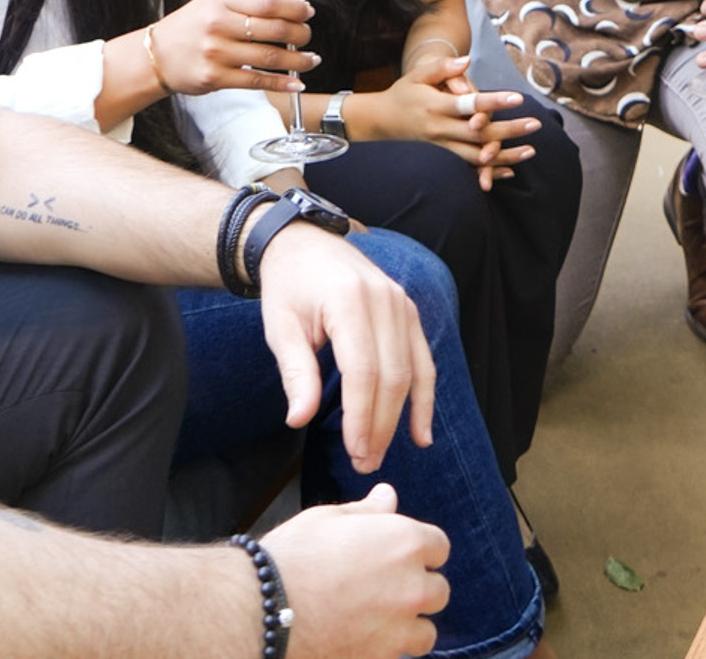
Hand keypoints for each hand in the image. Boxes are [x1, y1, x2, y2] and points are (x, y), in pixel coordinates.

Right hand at [148, 0, 314, 97]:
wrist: (156, 54)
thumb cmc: (191, 27)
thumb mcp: (214, 3)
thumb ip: (246, 4)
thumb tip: (289, 9)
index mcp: (222, 1)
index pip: (268, 3)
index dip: (294, 8)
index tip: (308, 12)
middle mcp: (219, 25)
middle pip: (274, 29)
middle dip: (300, 34)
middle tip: (308, 37)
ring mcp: (216, 52)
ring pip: (270, 57)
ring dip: (298, 60)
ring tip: (311, 60)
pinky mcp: (215, 77)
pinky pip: (257, 81)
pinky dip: (281, 83)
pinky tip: (296, 84)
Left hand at [255, 227, 435, 472]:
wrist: (305, 244)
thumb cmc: (289, 287)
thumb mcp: (281, 327)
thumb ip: (295, 372)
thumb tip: (298, 420)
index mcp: (349, 301)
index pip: (362, 370)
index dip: (361, 415)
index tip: (354, 450)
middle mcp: (384, 300)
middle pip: (391, 376)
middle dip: (380, 425)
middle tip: (364, 462)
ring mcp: (402, 304)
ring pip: (411, 372)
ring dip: (401, 419)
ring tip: (381, 453)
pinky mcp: (409, 312)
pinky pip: (423, 360)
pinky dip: (425, 397)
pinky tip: (420, 433)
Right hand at [263, 485, 449, 658]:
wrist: (264, 606)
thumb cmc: (294, 556)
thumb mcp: (329, 519)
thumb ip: (368, 511)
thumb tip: (388, 496)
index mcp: (404, 541)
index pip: (439, 546)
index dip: (419, 549)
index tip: (398, 555)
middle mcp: (412, 584)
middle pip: (439, 589)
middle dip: (417, 587)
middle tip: (384, 587)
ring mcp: (399, 625)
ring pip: (427, 630)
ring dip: (410, 624)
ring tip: (380, 618)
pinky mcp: (382, 656)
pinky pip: (402, 655)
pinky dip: (390, 649)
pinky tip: (367, 637)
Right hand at [354, 56, 538, 190]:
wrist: (380, 122)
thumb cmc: (403, 94)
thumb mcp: (417, 75)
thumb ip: (442, 67)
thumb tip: (467, 60)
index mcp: (435, 106)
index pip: (469, 104)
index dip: (493, 101)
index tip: (518, 97)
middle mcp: (439, 130)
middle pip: (479, 133)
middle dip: (509, 130)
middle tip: (536, 124)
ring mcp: (441, 148)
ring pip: (477, 156)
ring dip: (505, 155)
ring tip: (531, 150)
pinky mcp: (442, 159)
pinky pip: (468, 168)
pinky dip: (489, 171)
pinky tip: (511, 170)